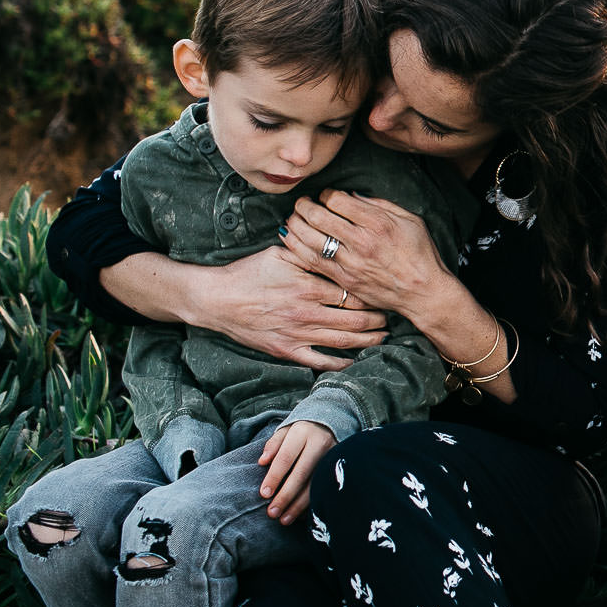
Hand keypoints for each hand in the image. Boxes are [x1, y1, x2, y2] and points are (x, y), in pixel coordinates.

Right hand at [191, 247, 386, 369]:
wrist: (216, 299)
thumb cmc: (247, 273)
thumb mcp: (280, 254)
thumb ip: (310, 252)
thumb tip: (334, 243)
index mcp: (308, 286)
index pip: (354, 292)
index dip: (372, 294)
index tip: (383, 293)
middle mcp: (307, 312)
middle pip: (356, 319)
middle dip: (378, 319)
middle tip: (390, 316)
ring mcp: (297, 334)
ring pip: (344, 341)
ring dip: (368, 340)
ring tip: (383, 336)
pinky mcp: (286, 350)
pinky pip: (319, 361)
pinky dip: (340, 363)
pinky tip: (354, 360)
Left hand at [258, 421, 337, 523]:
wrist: (332, 423)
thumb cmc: (301, 432)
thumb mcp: (286, 431)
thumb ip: (273, 444)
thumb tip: (262, 461)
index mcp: (303, 432)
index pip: (286, 458)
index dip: (274, 477)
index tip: (264, 494)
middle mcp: (320, 443)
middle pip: (301, 474)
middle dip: (285, 496)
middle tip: (272, 512)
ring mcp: (333, 455)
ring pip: (315, 484)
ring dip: (298, 505)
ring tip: (284, 519)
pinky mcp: (340, 466)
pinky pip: (325, 488)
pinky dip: (312, 503)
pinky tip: (301, 515)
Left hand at [281, 190, 449, 321]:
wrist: (423, 292)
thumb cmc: (420, 254)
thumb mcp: (411, 220)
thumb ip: (381, 205)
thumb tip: (352, 196)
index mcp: (378, 223)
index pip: (337, 200)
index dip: (327, 194)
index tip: (328, 196)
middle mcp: (361, 241)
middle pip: (318, 216)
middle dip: (305, 205)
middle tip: (303, 203)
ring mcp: (350, 263)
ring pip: (310, 239)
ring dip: (296, 224)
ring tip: (294, 218)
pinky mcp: (344, 280)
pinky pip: (312, 261)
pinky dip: (297, 247)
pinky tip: (290, 238)